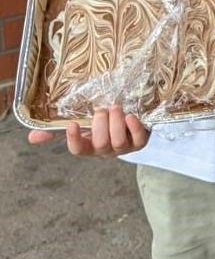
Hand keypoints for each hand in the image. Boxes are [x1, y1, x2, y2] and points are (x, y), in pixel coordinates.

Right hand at [27, 105, 147, 156]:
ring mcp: (124, 147)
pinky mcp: (140, 141)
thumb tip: (31, 136)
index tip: (72, 125)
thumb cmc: (101, 124)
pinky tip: (130, 116)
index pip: (78, 150)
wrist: (130, 121)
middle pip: (100, 144)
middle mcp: (106, 150)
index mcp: (89, 146)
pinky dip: (134, 127)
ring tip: (115, 108)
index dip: (74, 140)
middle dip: (100, 125)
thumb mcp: (81, 124)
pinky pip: (139, 139)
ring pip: (118, 142)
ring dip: (116, 123)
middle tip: (101, 109)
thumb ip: (57, 130)